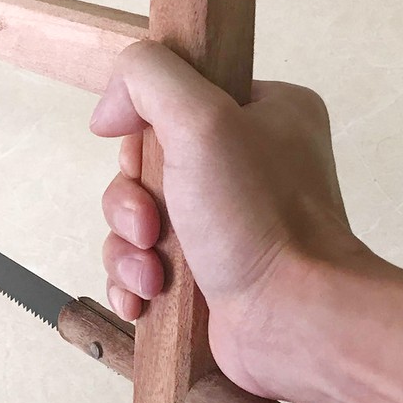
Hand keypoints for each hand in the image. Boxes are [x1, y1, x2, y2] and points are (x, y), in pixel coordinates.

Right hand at [89, 41, 402, 402]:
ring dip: (128, 247)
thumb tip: (108, 110)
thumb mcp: (202, 120)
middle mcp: (246, 163)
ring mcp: (226, 220)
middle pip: (144, 164)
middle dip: (131, 203)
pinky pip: (142, 262)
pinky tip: (144, 297)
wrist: (294, 324)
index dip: (142, 134)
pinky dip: (134, 280)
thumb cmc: (261, 224)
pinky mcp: (206, 270)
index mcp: (263, 113)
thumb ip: (147, 78)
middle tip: (150, 227)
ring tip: (152, 274)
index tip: (144, 162)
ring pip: (137, 218)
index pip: (170, 100)